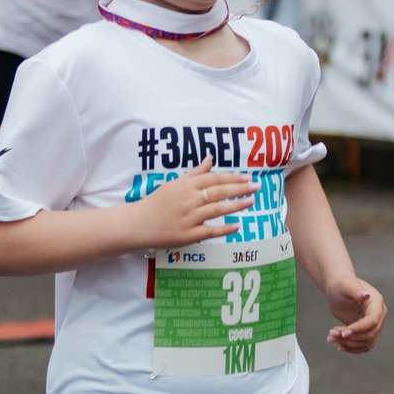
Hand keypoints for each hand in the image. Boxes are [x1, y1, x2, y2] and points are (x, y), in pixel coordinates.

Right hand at [130, 158, 253, 250]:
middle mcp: (188, 200)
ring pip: (216, 210)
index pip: (213, 179)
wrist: (138, 223)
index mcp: (185, 186)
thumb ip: (194, 173)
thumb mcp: (174, 183)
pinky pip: (209, 231)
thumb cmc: (157, 202)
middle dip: (239, 189)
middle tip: (256, 186)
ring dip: (236, 205)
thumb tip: (210, 159)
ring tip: (251, 202)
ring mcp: (188, 218)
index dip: (232, 178)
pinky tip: (237, 226)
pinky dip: (224, 229)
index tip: (247, 178)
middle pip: (218, 192)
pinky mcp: (187, 235)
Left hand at [325, 275, 385, 352]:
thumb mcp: (345, 285)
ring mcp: (374, 324)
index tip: (343, 333)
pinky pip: (364, 345)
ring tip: (331, 338)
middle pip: (370, 334)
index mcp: (376, 302)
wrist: (338, 290)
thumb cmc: (341, 284)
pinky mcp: (367, 331)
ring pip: (367, 342)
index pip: (372, 321)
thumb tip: (366, 295)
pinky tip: (339, 347)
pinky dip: (352, 348)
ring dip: (349, 344)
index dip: (359, 329)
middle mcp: (379, 314)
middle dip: (350, 337)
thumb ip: (355, 289)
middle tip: (331, 334)